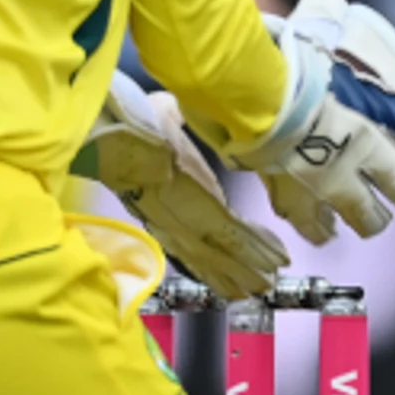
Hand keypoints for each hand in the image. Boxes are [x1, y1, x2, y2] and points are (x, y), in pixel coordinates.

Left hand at [75, 70, 285, 298]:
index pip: (193, 232)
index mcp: (165, 200)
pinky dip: (256, 250)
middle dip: (233, 272)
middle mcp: (176, 219)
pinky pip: (235, 238)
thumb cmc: (130, 127)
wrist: (120, 138)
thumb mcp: (157, 121)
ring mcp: (191, 220)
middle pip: (210, 255)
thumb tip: (171, 107)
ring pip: (224, 253)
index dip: (211, 251)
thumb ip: (169, 119)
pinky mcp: (204, 214)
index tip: (222, 259)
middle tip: (256, 288)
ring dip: (247, 268)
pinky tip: (275, 261)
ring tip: (266, 283)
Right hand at [224, 0, 394, 240]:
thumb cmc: (294, 58)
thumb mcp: (322, 27)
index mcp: (373, 136)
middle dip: (394, 207)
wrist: (248, 90)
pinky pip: (297, 215)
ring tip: (346, 226)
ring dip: (347, 222)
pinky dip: (306, 221)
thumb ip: (329, 15)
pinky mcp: (278, 189)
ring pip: (341, 220)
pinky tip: (308, 224)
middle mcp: (349, 167)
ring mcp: (314, 184)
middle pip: (381, 207)